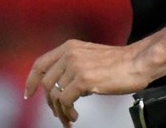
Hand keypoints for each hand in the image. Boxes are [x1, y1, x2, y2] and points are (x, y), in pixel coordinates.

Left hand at [23, 40, 151, 126]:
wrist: (138, 62)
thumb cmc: (119, 63)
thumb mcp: (89, 57)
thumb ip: (72, 65)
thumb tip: (60, 86)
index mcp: (69, 47)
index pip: (40, 63)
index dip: (31, 80)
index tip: (28, 94)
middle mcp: (69, 54)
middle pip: (46, 83)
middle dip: (50, 103)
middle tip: (59, 114)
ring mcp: (75, 66)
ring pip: (55, 95)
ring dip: (60, 111)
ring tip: (69, 119)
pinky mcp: (83, 79)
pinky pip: (65, 101)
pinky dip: (67, 112)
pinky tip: (75, 116)